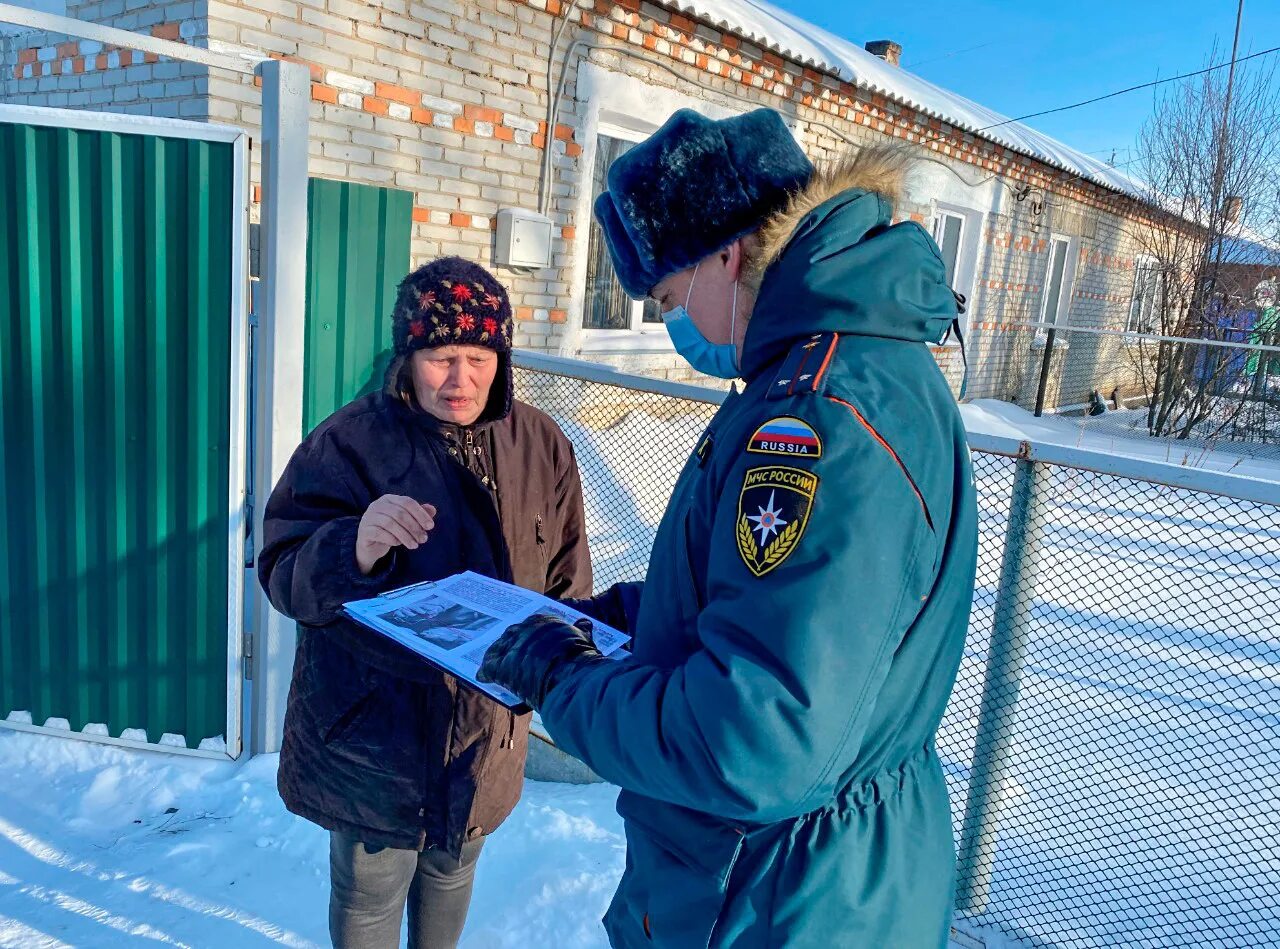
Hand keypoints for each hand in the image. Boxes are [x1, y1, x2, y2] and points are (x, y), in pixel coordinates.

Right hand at [356, 495, 436, 574]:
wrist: (370, 546)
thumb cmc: (391, 531)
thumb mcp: (406, 522)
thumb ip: (419, 515)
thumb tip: (433, 510)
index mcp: (389, 499)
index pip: (407, 502)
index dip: (420, 514)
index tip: (430, 526)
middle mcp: (377, 505)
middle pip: (400, 513)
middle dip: (414, 527)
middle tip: (424, 539)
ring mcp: (369, 517)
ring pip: (390, 524)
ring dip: (406, 536)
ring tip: (415, 545)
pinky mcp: (364, 530)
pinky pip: (380, 533)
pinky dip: (392, 539)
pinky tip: (398, 544)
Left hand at [478, 614, 602, 708]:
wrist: (571, 676)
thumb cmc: (581, 658)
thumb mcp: (584, 640)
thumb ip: (581, 631)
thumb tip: (584, 622)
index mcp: (545, 621)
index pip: (533, 624)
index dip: (530, 634)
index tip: (529, 640)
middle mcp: (526, 629)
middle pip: (513, 634)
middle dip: (511, 642)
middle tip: (510, 651)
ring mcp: (512, 646)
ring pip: (499, 649)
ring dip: (496, 655)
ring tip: (493, 662)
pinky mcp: (503, 665)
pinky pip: (489, 667)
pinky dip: (485, 673)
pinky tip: (482, 677)